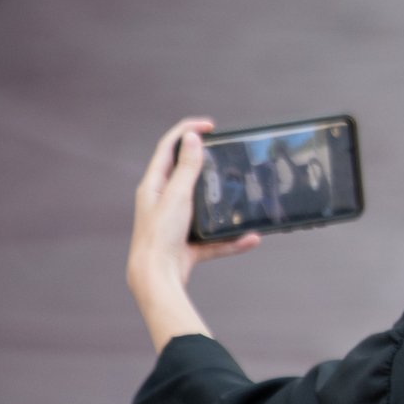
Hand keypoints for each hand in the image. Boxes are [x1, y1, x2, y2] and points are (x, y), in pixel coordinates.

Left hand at [128, 117, 253, 345]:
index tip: (211, 126)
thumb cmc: (160, 235)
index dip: (187, 131)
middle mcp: (163, 202)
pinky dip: (232, 239)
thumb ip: (187, 168)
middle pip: (186, 175)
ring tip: (243, 194)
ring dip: (225, 203)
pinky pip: (215, 238)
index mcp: (154, 186)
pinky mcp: (188, 245)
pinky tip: (250, 238)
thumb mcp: (177, 195)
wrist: (157, 277)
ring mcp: (177, 223)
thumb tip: (192, 138)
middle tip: (227, 153)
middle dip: (208, 164)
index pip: (169, 148)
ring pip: (205, 207)